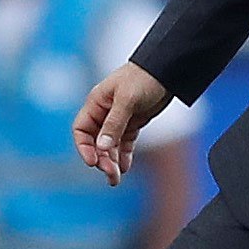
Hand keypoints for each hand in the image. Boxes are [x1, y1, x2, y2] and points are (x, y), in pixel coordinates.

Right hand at [72, 62, 171, 185]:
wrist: (168, 70)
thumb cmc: (144, 78)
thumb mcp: (127, 100)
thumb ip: (114, 124)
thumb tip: (102, 147)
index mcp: (96, 103)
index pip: (81, 130)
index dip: (84, 147)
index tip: (93, 162)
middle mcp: (104, 113)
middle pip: (96, 142)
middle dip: (101, 159)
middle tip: (110, 174)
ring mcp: (119, 119)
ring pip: (110, 146)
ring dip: (111, 162)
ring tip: (115, 179)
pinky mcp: (133, 123)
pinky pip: (124, 144)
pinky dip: (124, 156)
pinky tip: (125, 167)